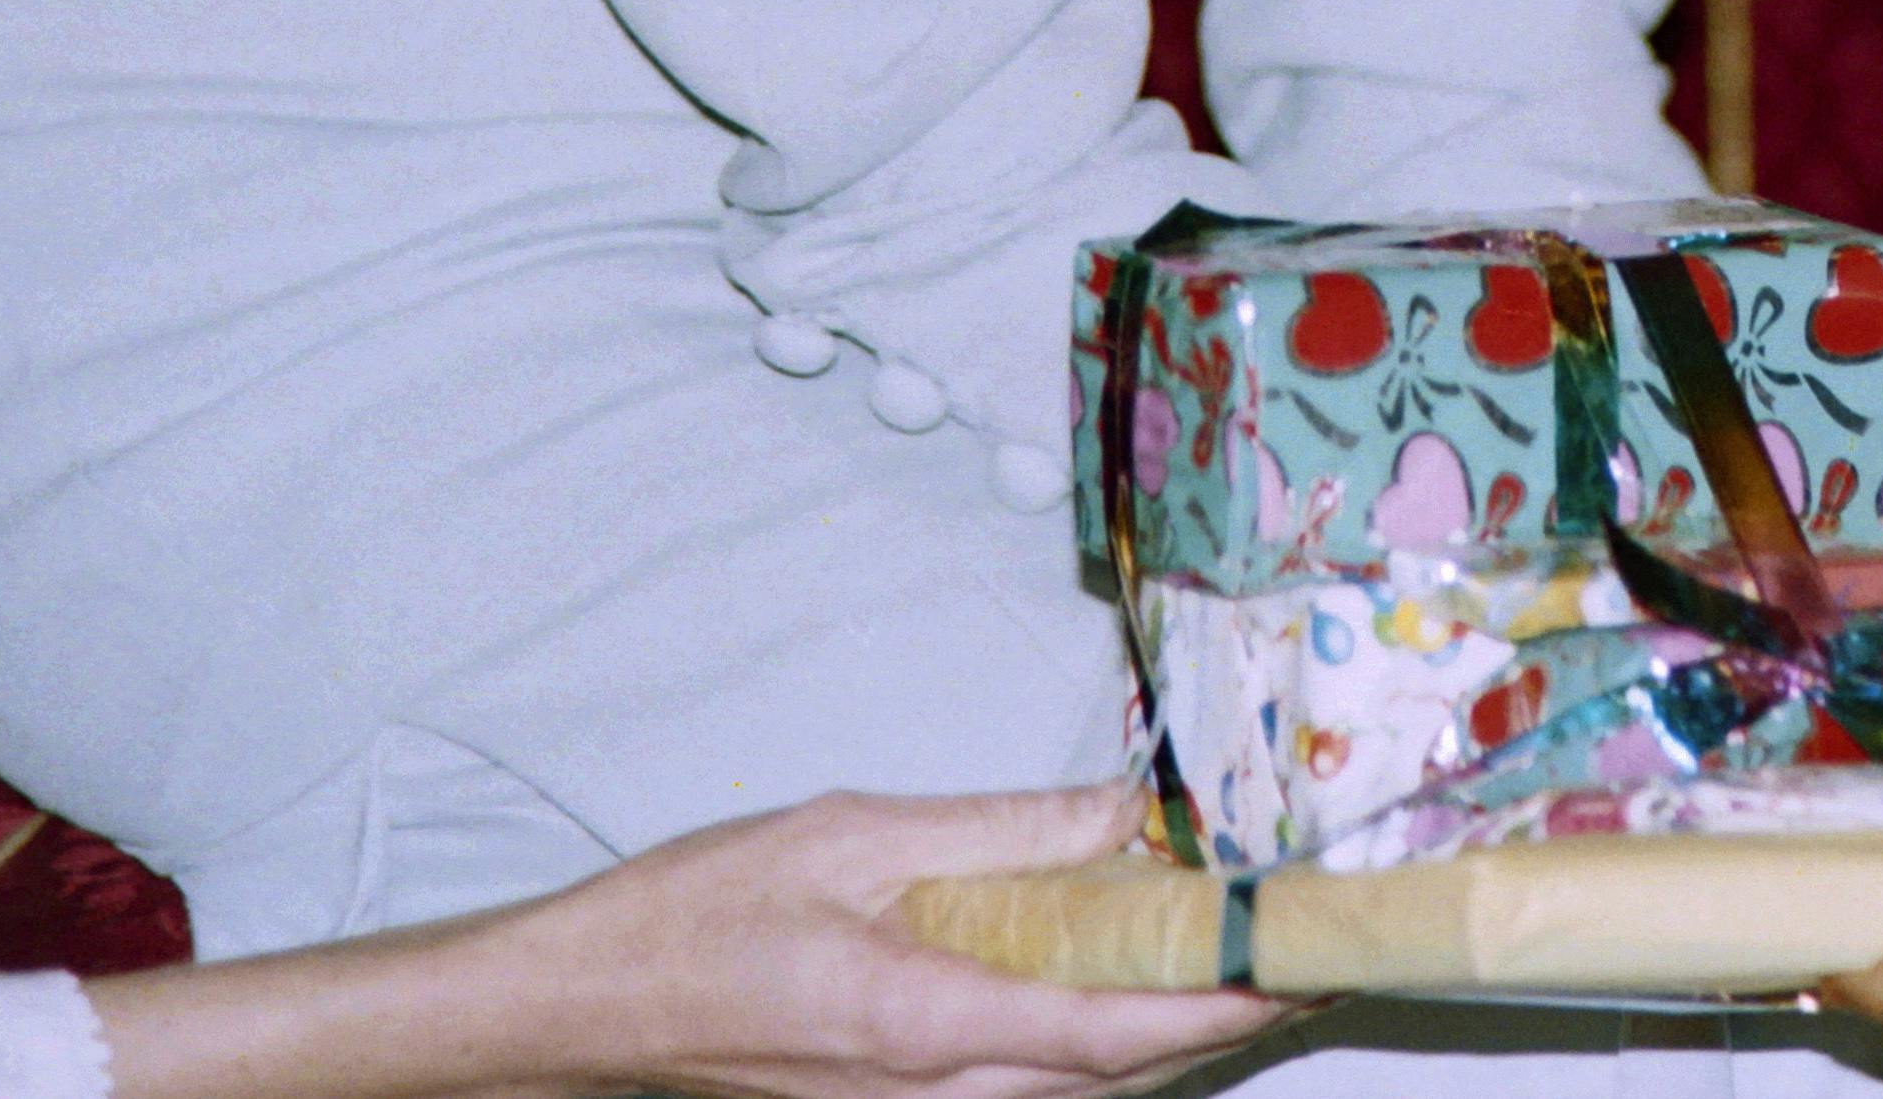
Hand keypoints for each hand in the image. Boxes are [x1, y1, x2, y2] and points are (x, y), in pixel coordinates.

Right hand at [91, 781, 1281, 1098]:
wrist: (573, 1014)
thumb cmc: (690, 918)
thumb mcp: (851, 836)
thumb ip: (999, 834)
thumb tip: (1120, 812)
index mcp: (926, 1025)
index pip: (1120, 1030)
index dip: (1228, 1001)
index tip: (1309, 957)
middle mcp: (934, 1097)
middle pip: (1118, 1076)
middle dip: (1218, 1016)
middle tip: (1301, 942)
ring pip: (1077, 1092)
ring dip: (1159, 1034)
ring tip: (1234, 956)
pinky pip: (1021, 1090)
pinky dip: (1087, 1046)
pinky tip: (1112, 987)